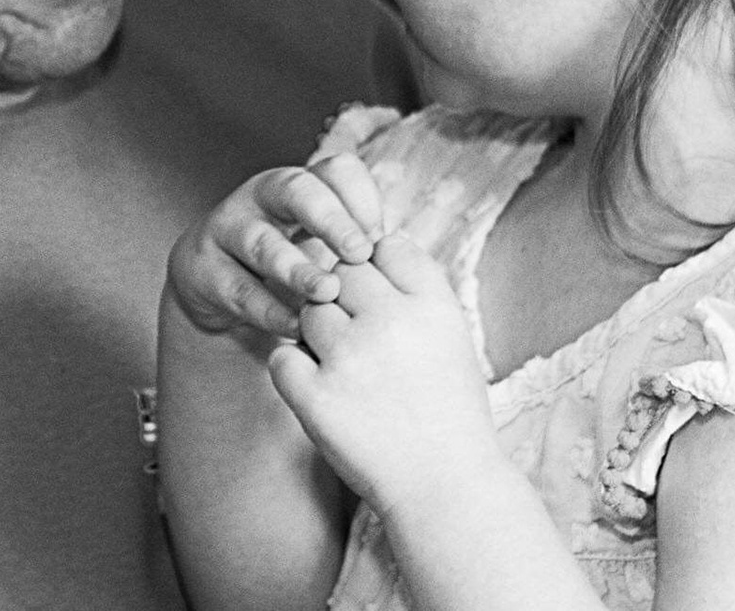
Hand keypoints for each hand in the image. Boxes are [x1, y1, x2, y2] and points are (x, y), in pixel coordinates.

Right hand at [166, 155, 383, 335]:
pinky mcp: (202, 269)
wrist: (218, 292)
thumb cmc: (289, 266)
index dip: (361, 198)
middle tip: (360, 252)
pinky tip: (295, 327)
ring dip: (298, 268)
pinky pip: (238, 288)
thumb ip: (355, 245)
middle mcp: (262, 197)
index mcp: (302, 186)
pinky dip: (268, 309)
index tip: (382, 236)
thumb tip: (401, 255)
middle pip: (298, 190)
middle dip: (331, 220)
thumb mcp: (322, 248)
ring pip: (263, 241)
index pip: (336, 171)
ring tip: (327, 292)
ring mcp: (228, 230)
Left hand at [267, 232, 502, 515]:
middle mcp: (391, 322)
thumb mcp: (453, 338)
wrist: (446, 488)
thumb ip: (415, 291)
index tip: (381, 300)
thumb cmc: (450, 413)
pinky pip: (282, 357)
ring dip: (317, 332)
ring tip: (344, 367)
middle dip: (343, 295)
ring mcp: (349, 358)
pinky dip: (294, 370)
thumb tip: (374, 246)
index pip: (385, 246)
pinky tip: (320, 389)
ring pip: (309, 309)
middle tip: (356, 335)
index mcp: (433, 305)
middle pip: (341, 270)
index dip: (376, 267)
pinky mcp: (315, 397)